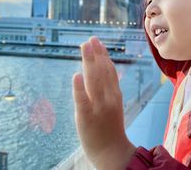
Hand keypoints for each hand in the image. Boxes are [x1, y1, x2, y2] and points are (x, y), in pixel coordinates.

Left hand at [72, 36, 135, 169]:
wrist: (112, 152)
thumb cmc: (110, 127)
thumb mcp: (113, 105)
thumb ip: (108, 88)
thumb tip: (99, 70)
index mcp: (115, 94)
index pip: (109, 70)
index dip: (103, 55)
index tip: (97, 42)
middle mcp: (108, 98)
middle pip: (102, 72)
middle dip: (95, 54)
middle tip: (89, 39)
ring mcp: (98, 107)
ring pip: (93, 81)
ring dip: (88, 62)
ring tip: (85, 47)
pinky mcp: (86, 117)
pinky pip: (82, 100)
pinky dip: (79, 87)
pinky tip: (76, 75)